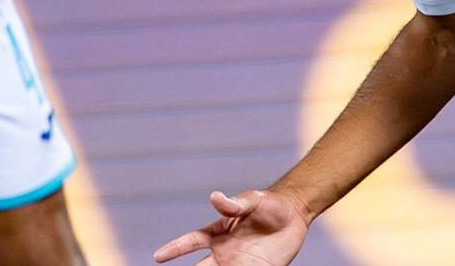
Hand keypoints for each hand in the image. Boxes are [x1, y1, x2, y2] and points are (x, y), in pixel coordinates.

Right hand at [154, 189, 311, 265]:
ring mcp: (240, 264)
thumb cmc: (270, 203)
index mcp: (219, 233)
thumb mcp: (252, 200)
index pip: (191, 241)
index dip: (175, 248)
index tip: (158, 256)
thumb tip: (214, 196)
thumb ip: (234, 203)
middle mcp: (225, 253)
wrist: (296, 214)